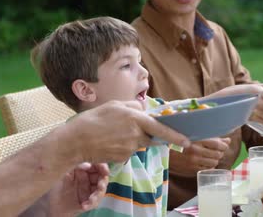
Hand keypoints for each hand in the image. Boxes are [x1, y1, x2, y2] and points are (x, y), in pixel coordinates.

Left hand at [25, 163, 108, 216]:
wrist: (48, 203)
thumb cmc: (55, 185)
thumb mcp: (64, 172)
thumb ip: (75, 166)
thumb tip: (88, 164)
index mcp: (83, 170)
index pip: (97, 165)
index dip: (102, 166)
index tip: (104, 169)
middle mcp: (88, 179)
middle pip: (102, 178)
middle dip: (103, 181)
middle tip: (100, 184)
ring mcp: (88, 191)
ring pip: (100, 191)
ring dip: (98, 194)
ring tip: (92, 198)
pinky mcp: (86, 202)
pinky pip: (93, 203)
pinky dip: (91, 203)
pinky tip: (84, 205)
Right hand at [69, 100, 189, 162]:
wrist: (76, 140)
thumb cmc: (93, 119)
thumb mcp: (114, 105)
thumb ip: (133, 106)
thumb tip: (145, 111)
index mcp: (134, 118)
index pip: (160, 128)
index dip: (175, 135)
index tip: (187, 140)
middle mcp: (135, 134)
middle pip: (150, 136)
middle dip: (146, 133)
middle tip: (126, 129)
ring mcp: (129, 148)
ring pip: (139, 143)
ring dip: (132, 138)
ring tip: (113, 133)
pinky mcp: (123, 157)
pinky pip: (129, 151)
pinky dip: (123, 146)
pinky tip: (110, 141)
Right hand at [168, 138, 230, 175]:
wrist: (166, 153)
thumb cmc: (181, 141)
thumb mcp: (195, 135)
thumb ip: (212, 138)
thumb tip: (227, 140)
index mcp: (196, 139)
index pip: (217, 144)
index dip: (224, 145)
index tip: (224, 145)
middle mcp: (195, 150)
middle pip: (217, 154)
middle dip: (220, 152)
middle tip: (218, 150)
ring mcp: (194, 161)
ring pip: (214, 162)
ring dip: (215, 159)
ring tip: (212, 156)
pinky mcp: (192, 169)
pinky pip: (208, 169)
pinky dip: (210, 166)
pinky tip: (206, 162)